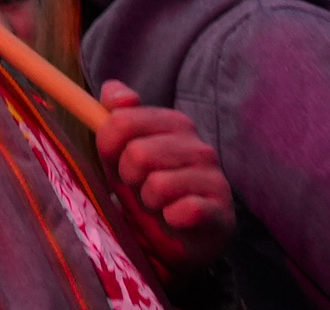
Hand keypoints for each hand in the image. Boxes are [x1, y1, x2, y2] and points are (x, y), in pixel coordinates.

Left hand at [95, 81, 232, 267]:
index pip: (122, 120)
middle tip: (140, 187)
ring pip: (157, 185)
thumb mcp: (119, 150)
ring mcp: (214, 178)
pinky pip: (185, 211)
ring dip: (148, 201)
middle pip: (137, 153)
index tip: (117, 159)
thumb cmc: (145, 186)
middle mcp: (199, 146)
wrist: (174, 238)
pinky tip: (176, 219)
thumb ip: (114, 115)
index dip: (109, 146)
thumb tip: (115, 92)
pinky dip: (171, 218)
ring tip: (158, 204)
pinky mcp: (221, 212)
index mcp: (174, 123)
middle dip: (128, 177)